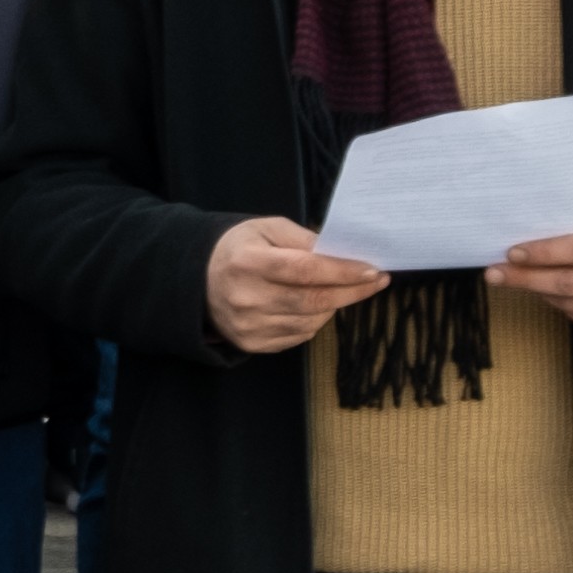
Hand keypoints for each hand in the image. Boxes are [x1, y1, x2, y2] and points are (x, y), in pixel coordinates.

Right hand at [204, 215, 390, 356]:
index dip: (343, 272)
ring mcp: (248, 326)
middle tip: (376, 282)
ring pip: (310, 322)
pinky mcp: (251, 344)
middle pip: (313, 300)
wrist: (197, 280)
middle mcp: (246, 298)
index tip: (373, 271)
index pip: (305, 270)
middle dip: (352, 292)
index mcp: (248, 262)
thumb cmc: (239, 248)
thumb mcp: (266, 228)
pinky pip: (298, 337)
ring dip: (333, 305)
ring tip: (340, 290)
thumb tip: (342, 254)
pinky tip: (315, 306)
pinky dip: (315, 321)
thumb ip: (304, 239)